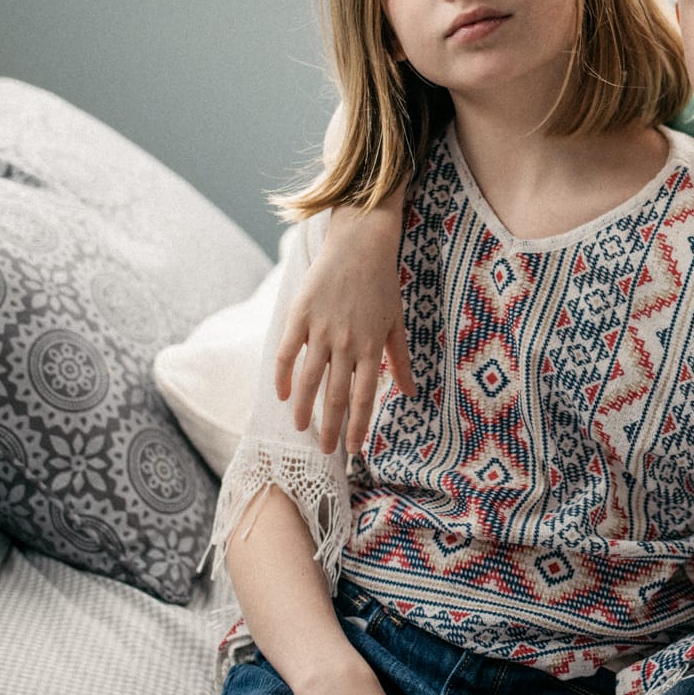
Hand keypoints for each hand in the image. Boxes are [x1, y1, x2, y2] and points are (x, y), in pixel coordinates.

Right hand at [274, 202, 411, 454]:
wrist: (360, 243)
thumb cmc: (382, 284)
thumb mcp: (396, 322)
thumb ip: (401, 361)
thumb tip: (412, 393)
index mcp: (371, 347)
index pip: (364, 397)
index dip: (358, 426)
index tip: (353, 450)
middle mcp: (346, 342)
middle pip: (336, 395)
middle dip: (331, 427)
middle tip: (326, 451)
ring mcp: (321, 329)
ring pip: (309, 378)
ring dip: (303, 408)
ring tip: (300, 429)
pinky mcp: (300, 314)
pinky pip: (286, 352)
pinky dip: (282, 375)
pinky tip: (281, 394)